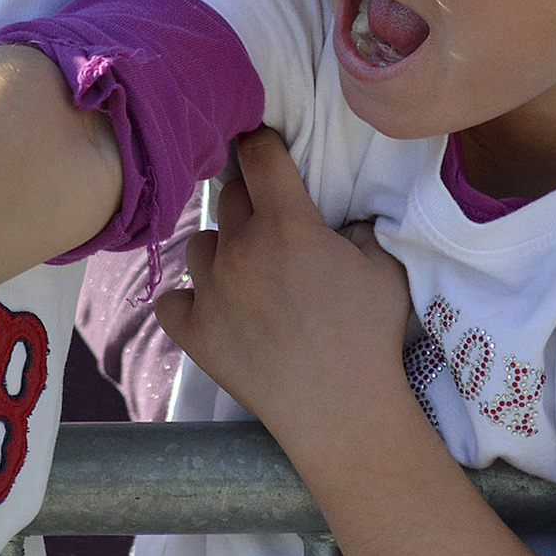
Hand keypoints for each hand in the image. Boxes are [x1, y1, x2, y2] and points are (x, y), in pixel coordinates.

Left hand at [153, 130, 412, 438]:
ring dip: (220, 249)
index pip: (259, 154)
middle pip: (229, 197)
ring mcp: (211, 292)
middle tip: (272, 224)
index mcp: (288, 224)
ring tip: (246, 272)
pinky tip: (212, 308)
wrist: (342, 412)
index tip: (266, 147)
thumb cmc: (370, 337)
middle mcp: (241, 249)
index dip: (263, 144)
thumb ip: (358, 229)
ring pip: (199, 244)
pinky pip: (171, 300)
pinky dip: (188, 300)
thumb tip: (338, 221)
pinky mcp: (194, 333)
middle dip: (250, 201)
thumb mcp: (383, 267)